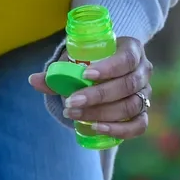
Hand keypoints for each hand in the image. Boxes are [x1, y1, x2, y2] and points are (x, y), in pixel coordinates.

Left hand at [28, 35, 153, 139]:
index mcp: (131, 49)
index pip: (126, 59)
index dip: (108, 68)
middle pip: (128, 85)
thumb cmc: (91, 62)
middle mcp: (144, 70)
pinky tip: (96, 128)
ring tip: (75, 115)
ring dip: (102, 113)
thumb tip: (33, 80)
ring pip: (131, 106)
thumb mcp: (76, 61)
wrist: (107, 71)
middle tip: (71, 102)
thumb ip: (58, 71)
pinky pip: (139, 125)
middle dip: (98, 96)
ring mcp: (146, 93)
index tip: (84, 75)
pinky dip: (119, 129)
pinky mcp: (143, 112)